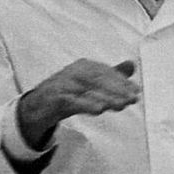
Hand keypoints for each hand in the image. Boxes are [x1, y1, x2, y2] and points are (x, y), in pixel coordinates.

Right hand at [18, 59, 139, 148]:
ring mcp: (64, 83)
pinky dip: (87, 104)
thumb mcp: (90, 83)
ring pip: (88, 89)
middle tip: (132, 98)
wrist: (37, 106)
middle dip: (117, 89)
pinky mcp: (55, 97)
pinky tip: (99, 109)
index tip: (136, 91)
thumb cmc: (67, 92)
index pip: (106, 71)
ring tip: (121, 105)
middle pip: (99, 79)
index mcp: (84, 66)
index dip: (122, 81)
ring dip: (106, 97)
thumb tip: (132, 64)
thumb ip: (111, 75)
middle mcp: (74, 71)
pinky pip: (73, 100)